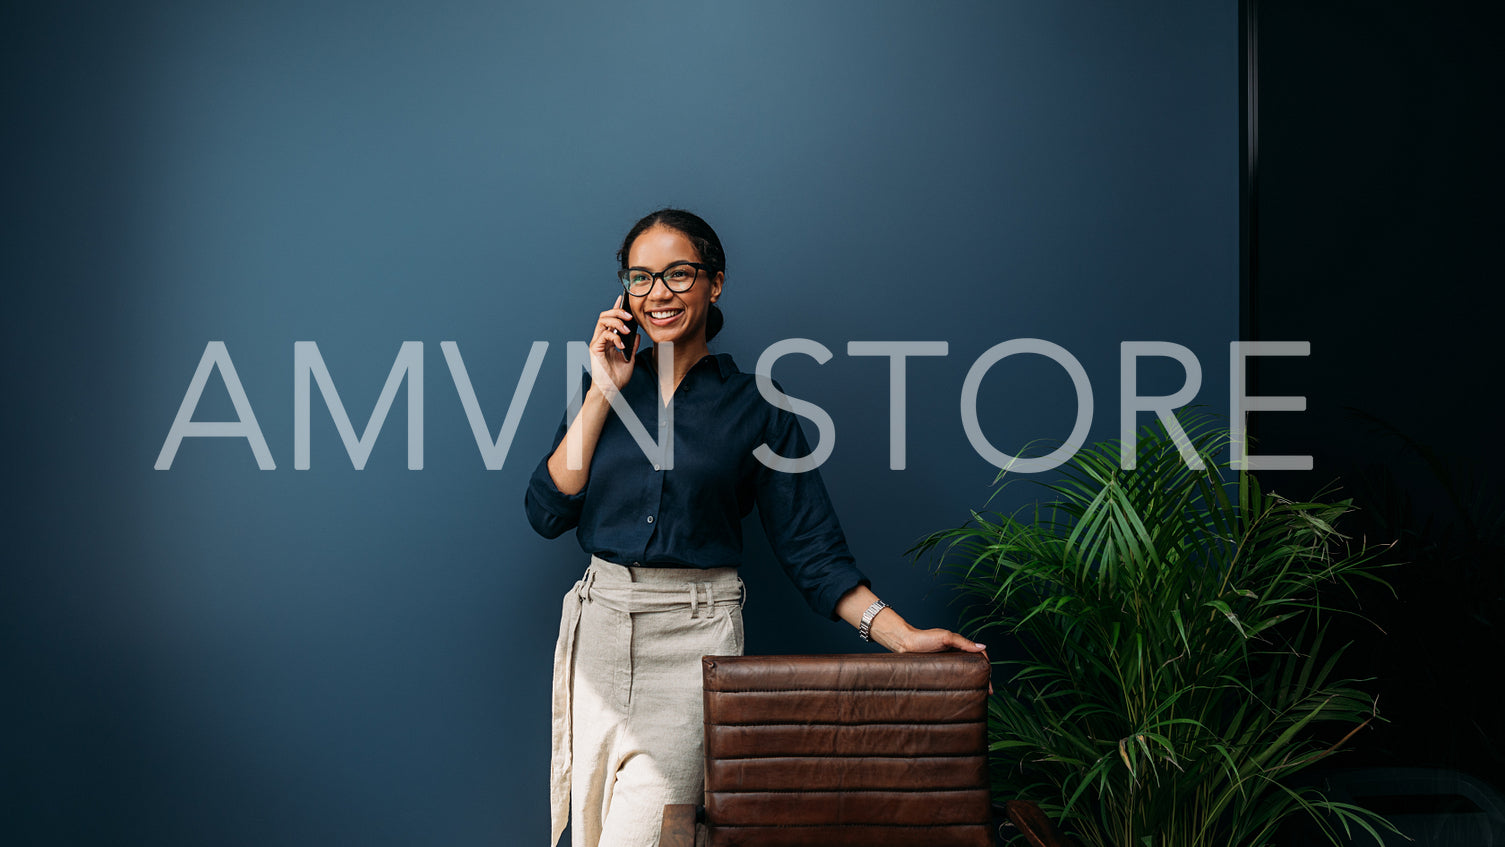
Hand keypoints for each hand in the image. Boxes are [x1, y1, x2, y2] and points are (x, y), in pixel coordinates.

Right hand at [588, 295, 637, 393]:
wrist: (610, 390)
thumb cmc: (617, 378)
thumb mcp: (630, 359)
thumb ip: (633, 346)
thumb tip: (637, 334)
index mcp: (609, 340)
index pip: (611, 319)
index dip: (616, 308)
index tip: (622, 298)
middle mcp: (601, 339)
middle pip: (605, 316)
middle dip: (618, 312)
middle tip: (629, 316)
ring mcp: (597, 343)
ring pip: (603, 321)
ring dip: (616, 322)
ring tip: (626, 330)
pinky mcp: (595, 348)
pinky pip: (604, 335)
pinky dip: (615, 337)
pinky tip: (621, 345)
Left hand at [871, 613, 992, 694]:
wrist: (904, 643)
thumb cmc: (923, 637)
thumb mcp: (945, 637)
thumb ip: (963, 642)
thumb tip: (983, 647)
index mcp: (960, 646)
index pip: (979, 656)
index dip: (986, 668)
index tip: (989, 681)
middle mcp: (956, 654)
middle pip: (974, 667)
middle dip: (983, 679)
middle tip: (987, 693)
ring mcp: (948, 663)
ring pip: (965, 673)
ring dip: (972, 683)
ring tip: (977, 695)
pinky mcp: (939, 670)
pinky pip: (953, 678)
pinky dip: (960, 684)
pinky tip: (962, 692)